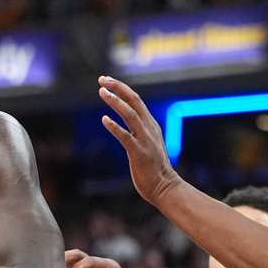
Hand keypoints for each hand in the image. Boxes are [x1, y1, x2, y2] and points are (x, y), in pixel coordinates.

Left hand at [98, 76, 181, 205]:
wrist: (165, 188)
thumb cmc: (155, 169)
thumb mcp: (150, 144)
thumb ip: (141, 132)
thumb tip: (132, 125)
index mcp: (151, 125)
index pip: (136, 100)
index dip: (122, 89)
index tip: (107, 81)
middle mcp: (149, 129)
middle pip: (134, 101)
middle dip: (118, 87)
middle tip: (102, 79)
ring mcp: (145, 140)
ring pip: (130, 114)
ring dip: (115, 102)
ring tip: (102, 92)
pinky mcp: (139, 153)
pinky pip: (125, 136)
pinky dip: (114, 127)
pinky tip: (104, 119)